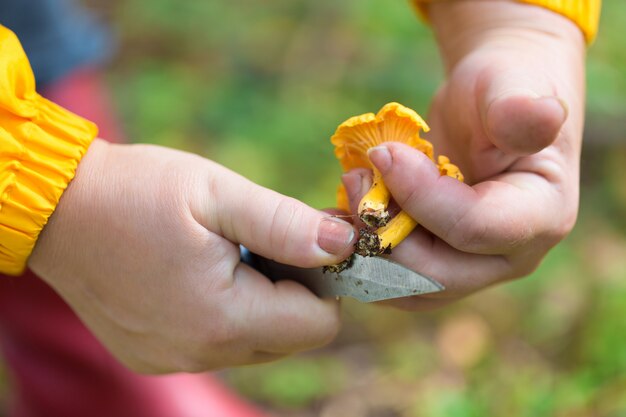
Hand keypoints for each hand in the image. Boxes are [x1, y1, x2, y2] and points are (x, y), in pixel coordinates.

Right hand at [29, 139, 355, 372]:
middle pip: (291, 336)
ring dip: (260, 300)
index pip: (318, 324)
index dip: (325, 282)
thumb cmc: (136, 191)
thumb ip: (285, 224)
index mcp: (221, 318)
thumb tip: (342, 245)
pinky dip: (226, 311)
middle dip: (294, 290)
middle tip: (263, 241)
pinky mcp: (155, 354)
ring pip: (257, 342)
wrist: (56, 207)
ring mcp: (172, 359)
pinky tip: (200, 272)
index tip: (303, 242)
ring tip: (227, 253)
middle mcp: (198, 353)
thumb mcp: (216, 193)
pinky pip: (219, 343)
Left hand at [343, 0, 584, 309]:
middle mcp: (507, 256)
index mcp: (539, 216)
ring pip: (407, 288)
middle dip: (383, 233)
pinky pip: (391, 279)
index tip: (381, 154)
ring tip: (346, 197)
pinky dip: (359, 254)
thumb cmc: (503, 88)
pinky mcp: (435, 264)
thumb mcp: (513, 86)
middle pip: (435, 275)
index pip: (472, 228)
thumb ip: (519, 109)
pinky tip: (338, 219)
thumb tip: (541, 116)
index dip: (418, 196)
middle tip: (354, 180)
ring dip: (365, 251)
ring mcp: (469, 267)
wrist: (488, 105)